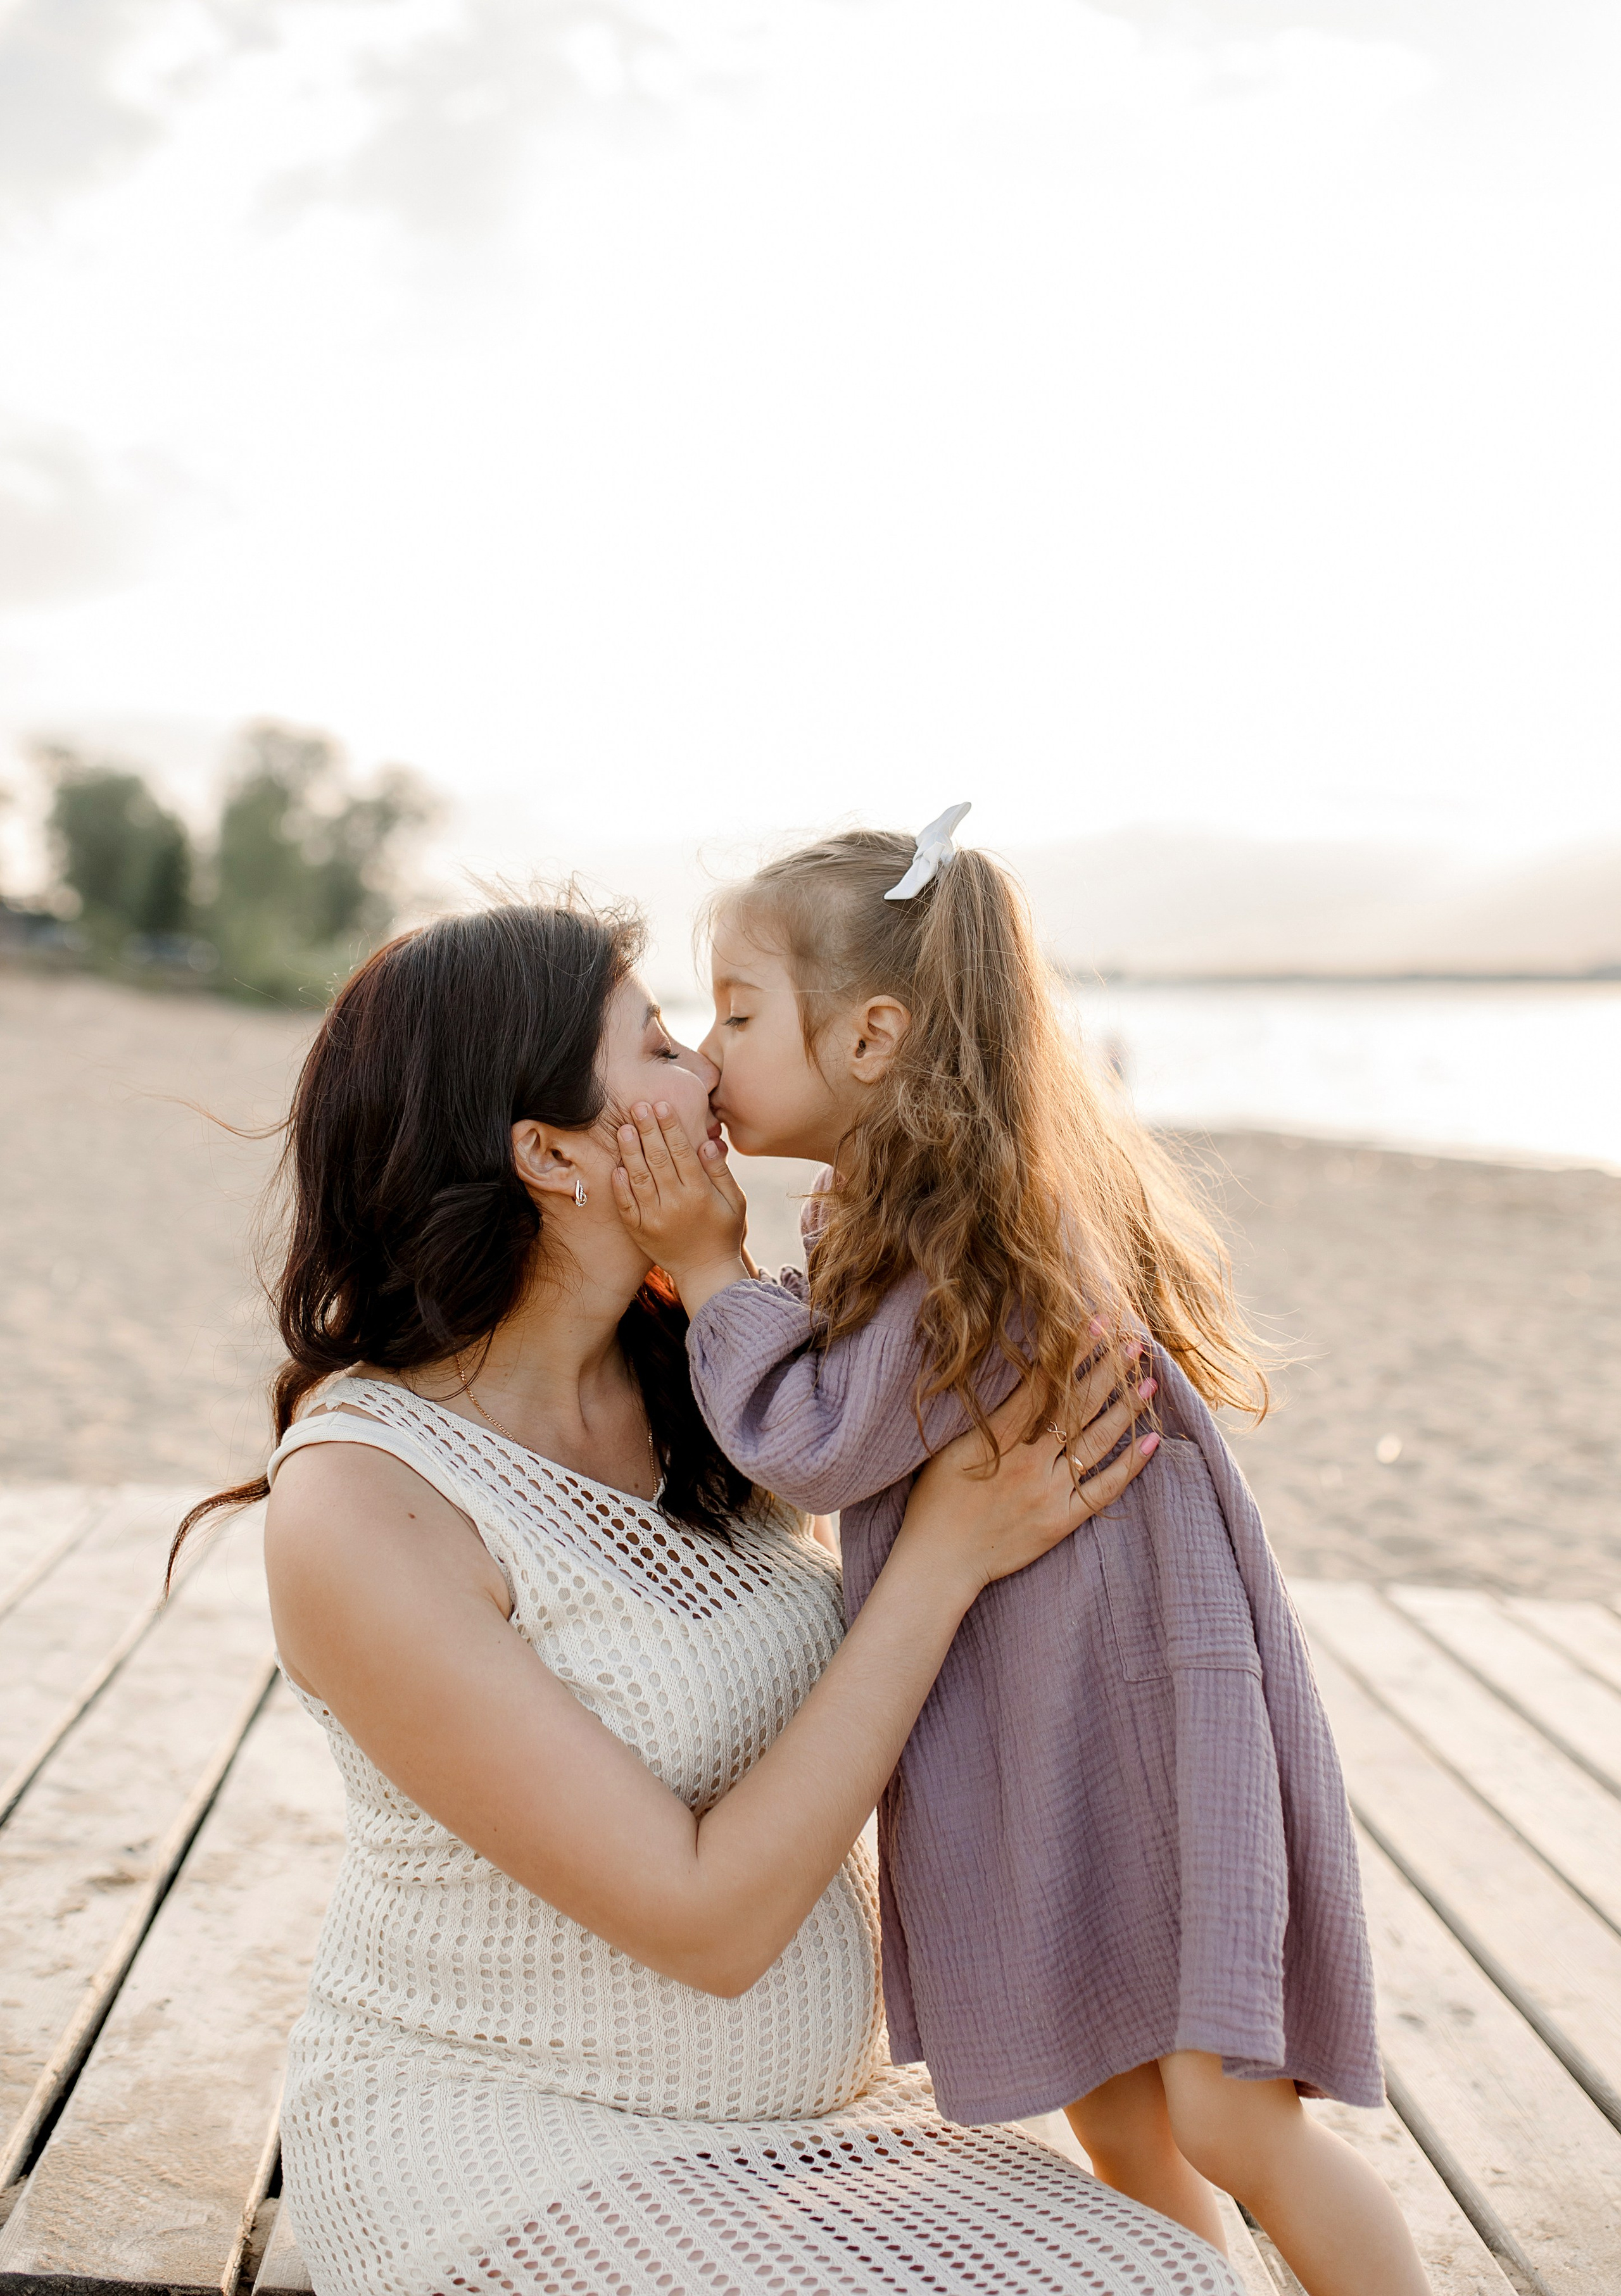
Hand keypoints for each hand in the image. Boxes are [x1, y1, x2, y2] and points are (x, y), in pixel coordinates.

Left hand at [611, 1101, 750, 1313]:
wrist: (705, 1273)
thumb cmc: (724, 1232)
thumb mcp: (735, 1202)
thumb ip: (720, 1172)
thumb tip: (707, 1142)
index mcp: (700, 1194)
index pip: (682, 1152)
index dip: (670, 1127)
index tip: (661, 1105)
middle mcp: (675, 1205)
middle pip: (658, 1160)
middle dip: (648, 1131)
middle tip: (637, 1106)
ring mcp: (654, 1219)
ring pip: (639, 1179)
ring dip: (630, 1152)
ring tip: (625, 1128)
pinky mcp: (640, 1231)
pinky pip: (626, 1205)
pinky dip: (620, 1186)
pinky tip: (617, 1166)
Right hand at [898, 1369, 1159, 1595]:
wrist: (939, 1563)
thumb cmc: (936, 1502)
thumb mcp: (950, 1450)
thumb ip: (988, 1419)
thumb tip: (1020, 1381)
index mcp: (998, 1440)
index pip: (1044, 1385)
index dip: (1072, 1352)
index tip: (1095, 1324)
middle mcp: (1028, 1463)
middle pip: (1077, 1407)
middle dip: (1107, 1371)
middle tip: (1133, 1343)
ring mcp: (1048, 1493)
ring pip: (1096, 1443)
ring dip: (1125, 1410)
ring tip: (1148, 1381)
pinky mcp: (1061, 1522)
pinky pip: (1102, 1491)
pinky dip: (1129, 1466)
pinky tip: (1150, 1441)